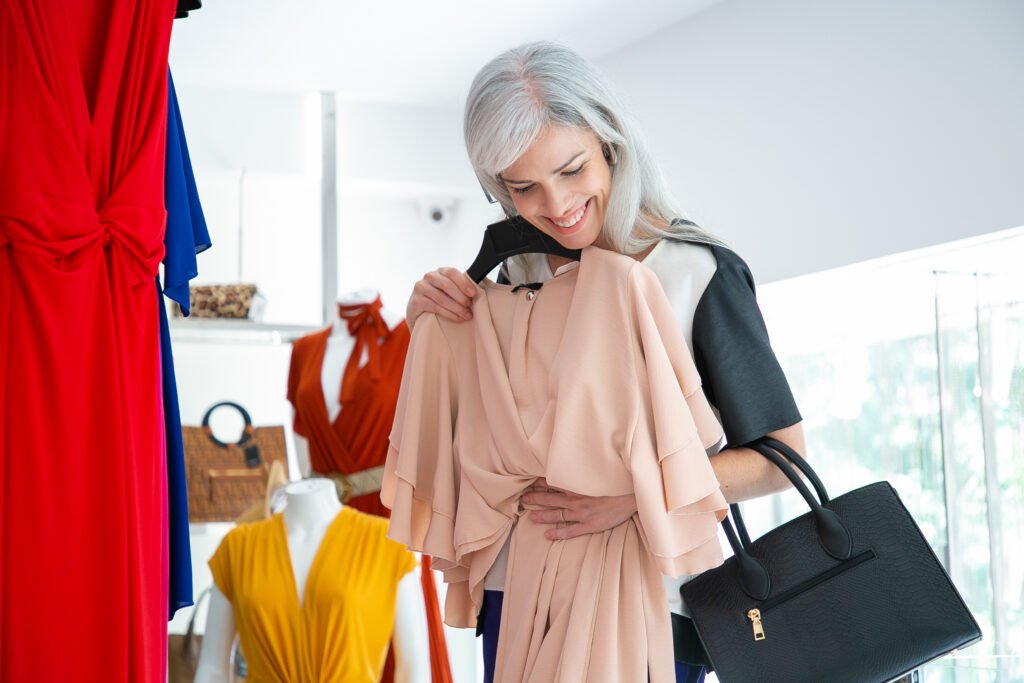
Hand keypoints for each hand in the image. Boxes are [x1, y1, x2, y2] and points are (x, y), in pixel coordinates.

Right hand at [407, 267, 476, 329]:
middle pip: (447, 284)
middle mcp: (429, 277)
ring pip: (441, 298)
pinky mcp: (416, 301)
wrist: (420, 314)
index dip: (463, 282)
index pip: (452, 272)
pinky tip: (457, 318)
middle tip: (470, 307)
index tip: (473, 293)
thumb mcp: (450, 292)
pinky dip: (449, 314)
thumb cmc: (439, 301)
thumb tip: (478, 291)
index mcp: (440, 272)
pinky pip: (435, 307)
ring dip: (457, 308)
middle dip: (461, 297)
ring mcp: (420, 288)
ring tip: (466, 315)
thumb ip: (460, 288)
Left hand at [521, 480, 637, 540]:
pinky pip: (570, 531)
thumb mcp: (599, 471)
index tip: (528, 482)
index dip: (540, 483)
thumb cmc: (617, 481)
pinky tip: (547, 535)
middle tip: (523, 498)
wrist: (633, 495)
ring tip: (530, 516)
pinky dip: (558, 533)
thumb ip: (583, 470)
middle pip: (551, 498)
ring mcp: (582, 514)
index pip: (553, 483)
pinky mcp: (590, 525)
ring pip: (557, 515)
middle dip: (536, 498)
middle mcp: (577, 499)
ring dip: (542, 515)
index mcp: (578, 485)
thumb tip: (572, 463)